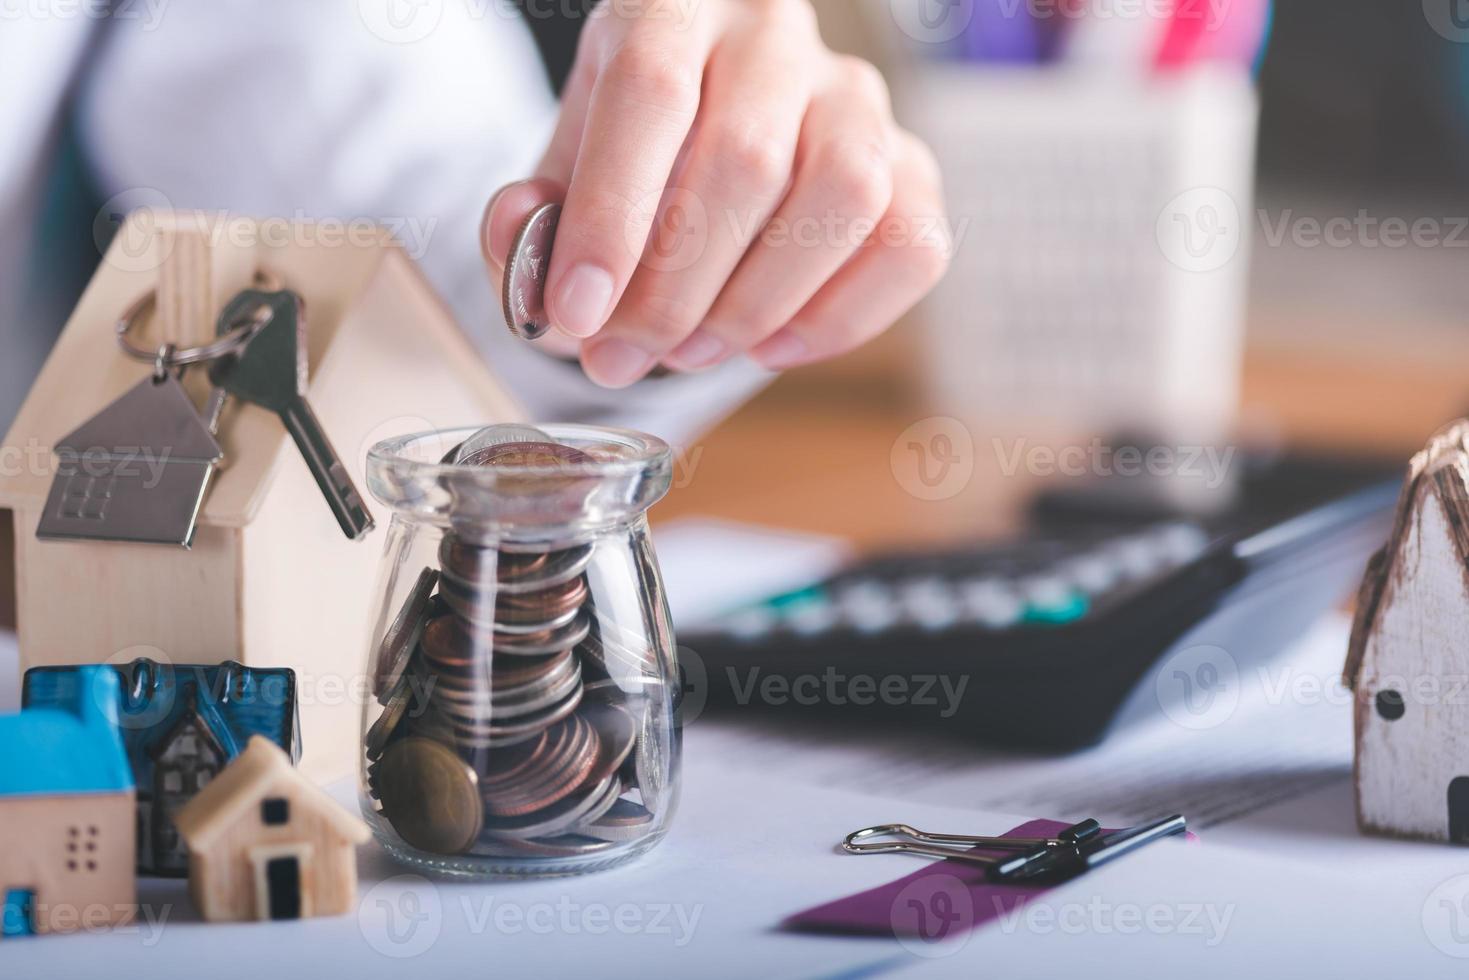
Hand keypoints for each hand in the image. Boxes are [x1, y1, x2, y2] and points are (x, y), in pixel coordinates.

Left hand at [481, 0, 950, 386]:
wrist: (705, 126)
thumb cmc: (630, 152)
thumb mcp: (560, 168)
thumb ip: (529, 215)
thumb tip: (526, 253)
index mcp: (674, 2)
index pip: (652, 94)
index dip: (612, 216)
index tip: (576, 313)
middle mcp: (775, 34)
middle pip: (746, 159)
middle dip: (673, 288)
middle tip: (618, 358)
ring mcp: (857, 96)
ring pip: (844, 195)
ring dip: (758, 301)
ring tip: (690, 352)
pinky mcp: (911, 163)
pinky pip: (910, 245)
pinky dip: (841, 317)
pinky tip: (772, 346)